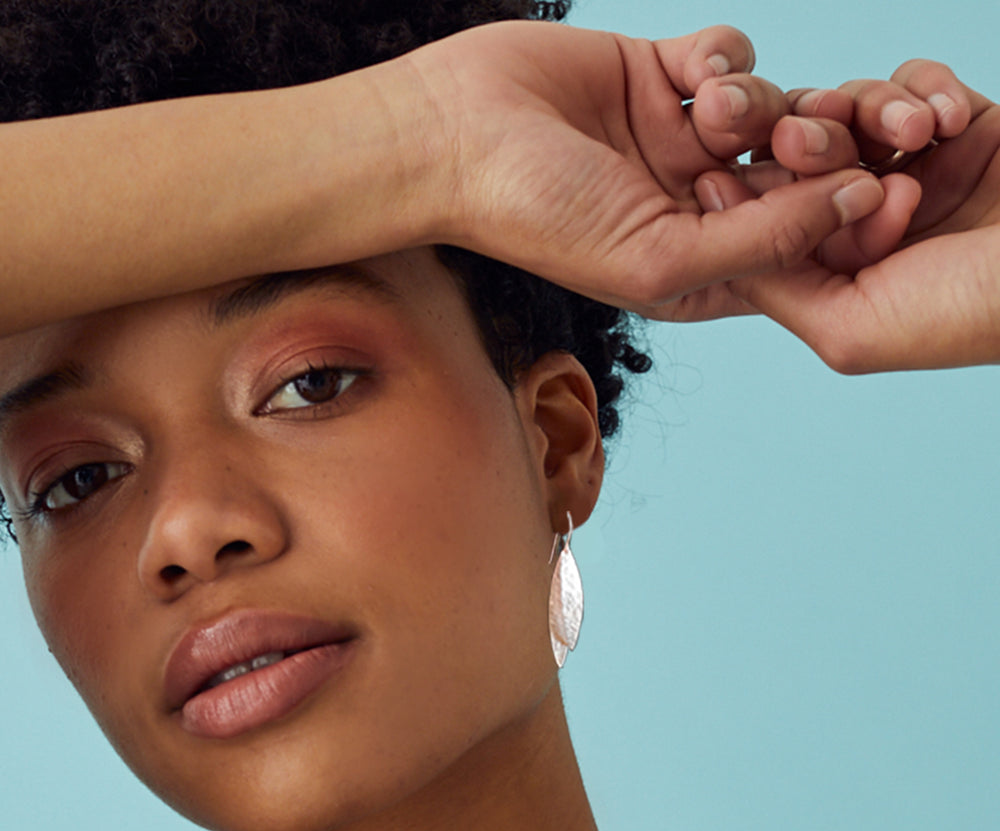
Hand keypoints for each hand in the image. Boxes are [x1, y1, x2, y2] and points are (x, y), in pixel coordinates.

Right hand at [406, 21, 884, 321]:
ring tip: (709, 109)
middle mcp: (693, 207)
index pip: (799, 249)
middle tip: (790, 140)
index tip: (879, 194)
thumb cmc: (540, 217)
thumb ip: (765, 240)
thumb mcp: (660, 258)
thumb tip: (865, 205)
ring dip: (757, 102)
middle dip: (810, 152)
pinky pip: (729, 56)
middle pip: (795, 176)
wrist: (454, 139)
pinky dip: (724, 57)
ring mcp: (677, 141)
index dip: (845, 222)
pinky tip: (689, 73)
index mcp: (697, 268)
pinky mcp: (658, 77)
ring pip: (770, 110)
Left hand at [697, 60, 999, 370]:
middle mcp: (865, 222)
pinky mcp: (964, 131)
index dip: (749, 188)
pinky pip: (914, 86)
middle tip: (815, 138)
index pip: (766, 218)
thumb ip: (778, 286)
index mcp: (832, 273)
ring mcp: (915, 173)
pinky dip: (926, 92)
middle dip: (804, 140)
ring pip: (851, 112)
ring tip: (913, 134)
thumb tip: (716, 238)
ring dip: (869, 112)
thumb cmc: (973, 314)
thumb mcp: (851, 327)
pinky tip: (956, 120)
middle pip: (801, 156)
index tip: (726, 165)